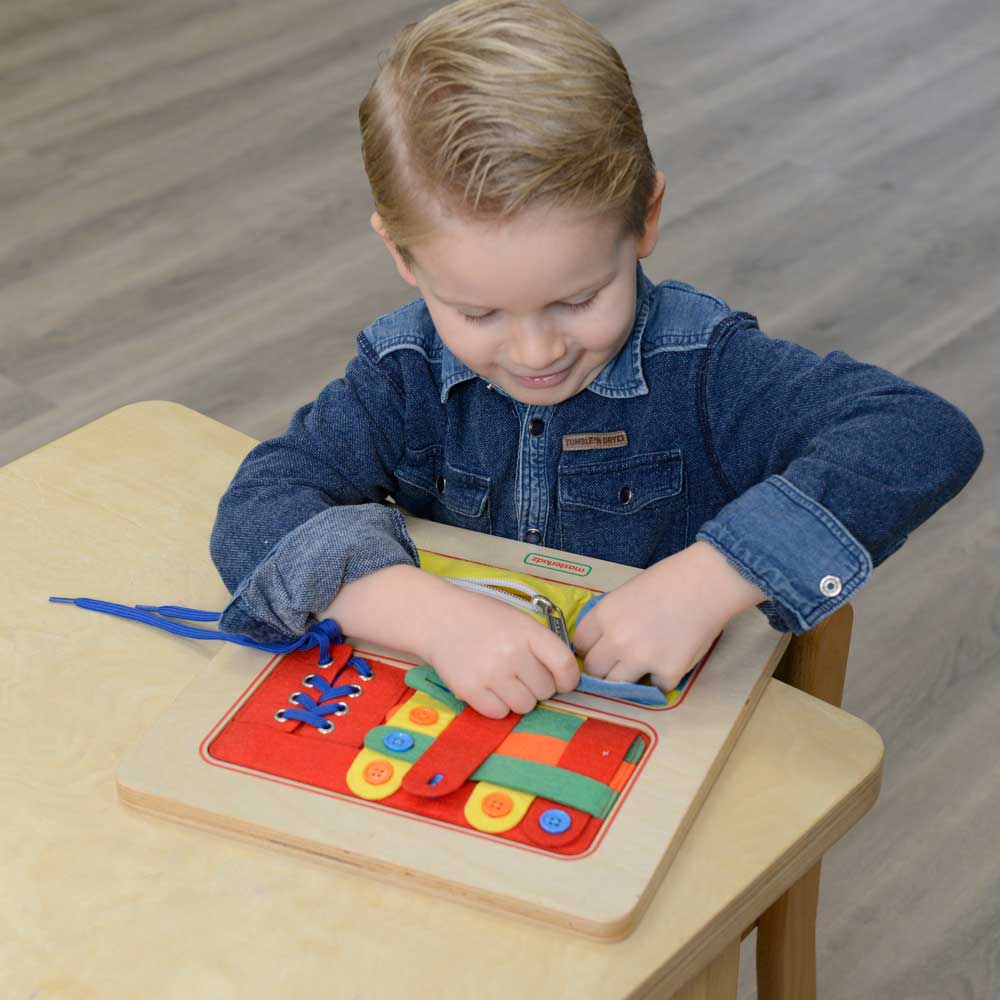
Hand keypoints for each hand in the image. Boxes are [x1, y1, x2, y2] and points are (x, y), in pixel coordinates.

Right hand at [420, 588, 580, 718]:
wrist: (439, 618)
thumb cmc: (484, 619)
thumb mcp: (518, 621)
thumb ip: (541, 646)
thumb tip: (565, 681)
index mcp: (528, 631)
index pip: (564, 666)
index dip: (568, 679)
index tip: (562, 681)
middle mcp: (511, 653)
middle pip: (545, 691)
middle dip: (538, 686)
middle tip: (521, 674)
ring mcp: (490, 673)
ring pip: (524, 706)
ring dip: (519, 698)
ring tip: (504, 680)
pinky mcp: (469, 690)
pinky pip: (499, 714)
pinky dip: (497, 705)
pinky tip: (489, 688)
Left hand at [572, 542, 765, 691]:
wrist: (707, 582)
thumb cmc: (669, 580)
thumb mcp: (625, 593)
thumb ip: (610, 618)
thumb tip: (600, 642)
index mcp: (603, 615)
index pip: (580, 645)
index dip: (591, 647)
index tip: (601, 648)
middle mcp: (616, 640)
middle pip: (594, 669)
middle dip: (605, 666)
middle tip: (622, 660)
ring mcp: (641, 659)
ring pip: (617, 686)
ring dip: (629, 677)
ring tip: (645, 662)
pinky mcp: (667, 673)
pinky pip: (655, 686)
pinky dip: (663, 677)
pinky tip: (672, 657)